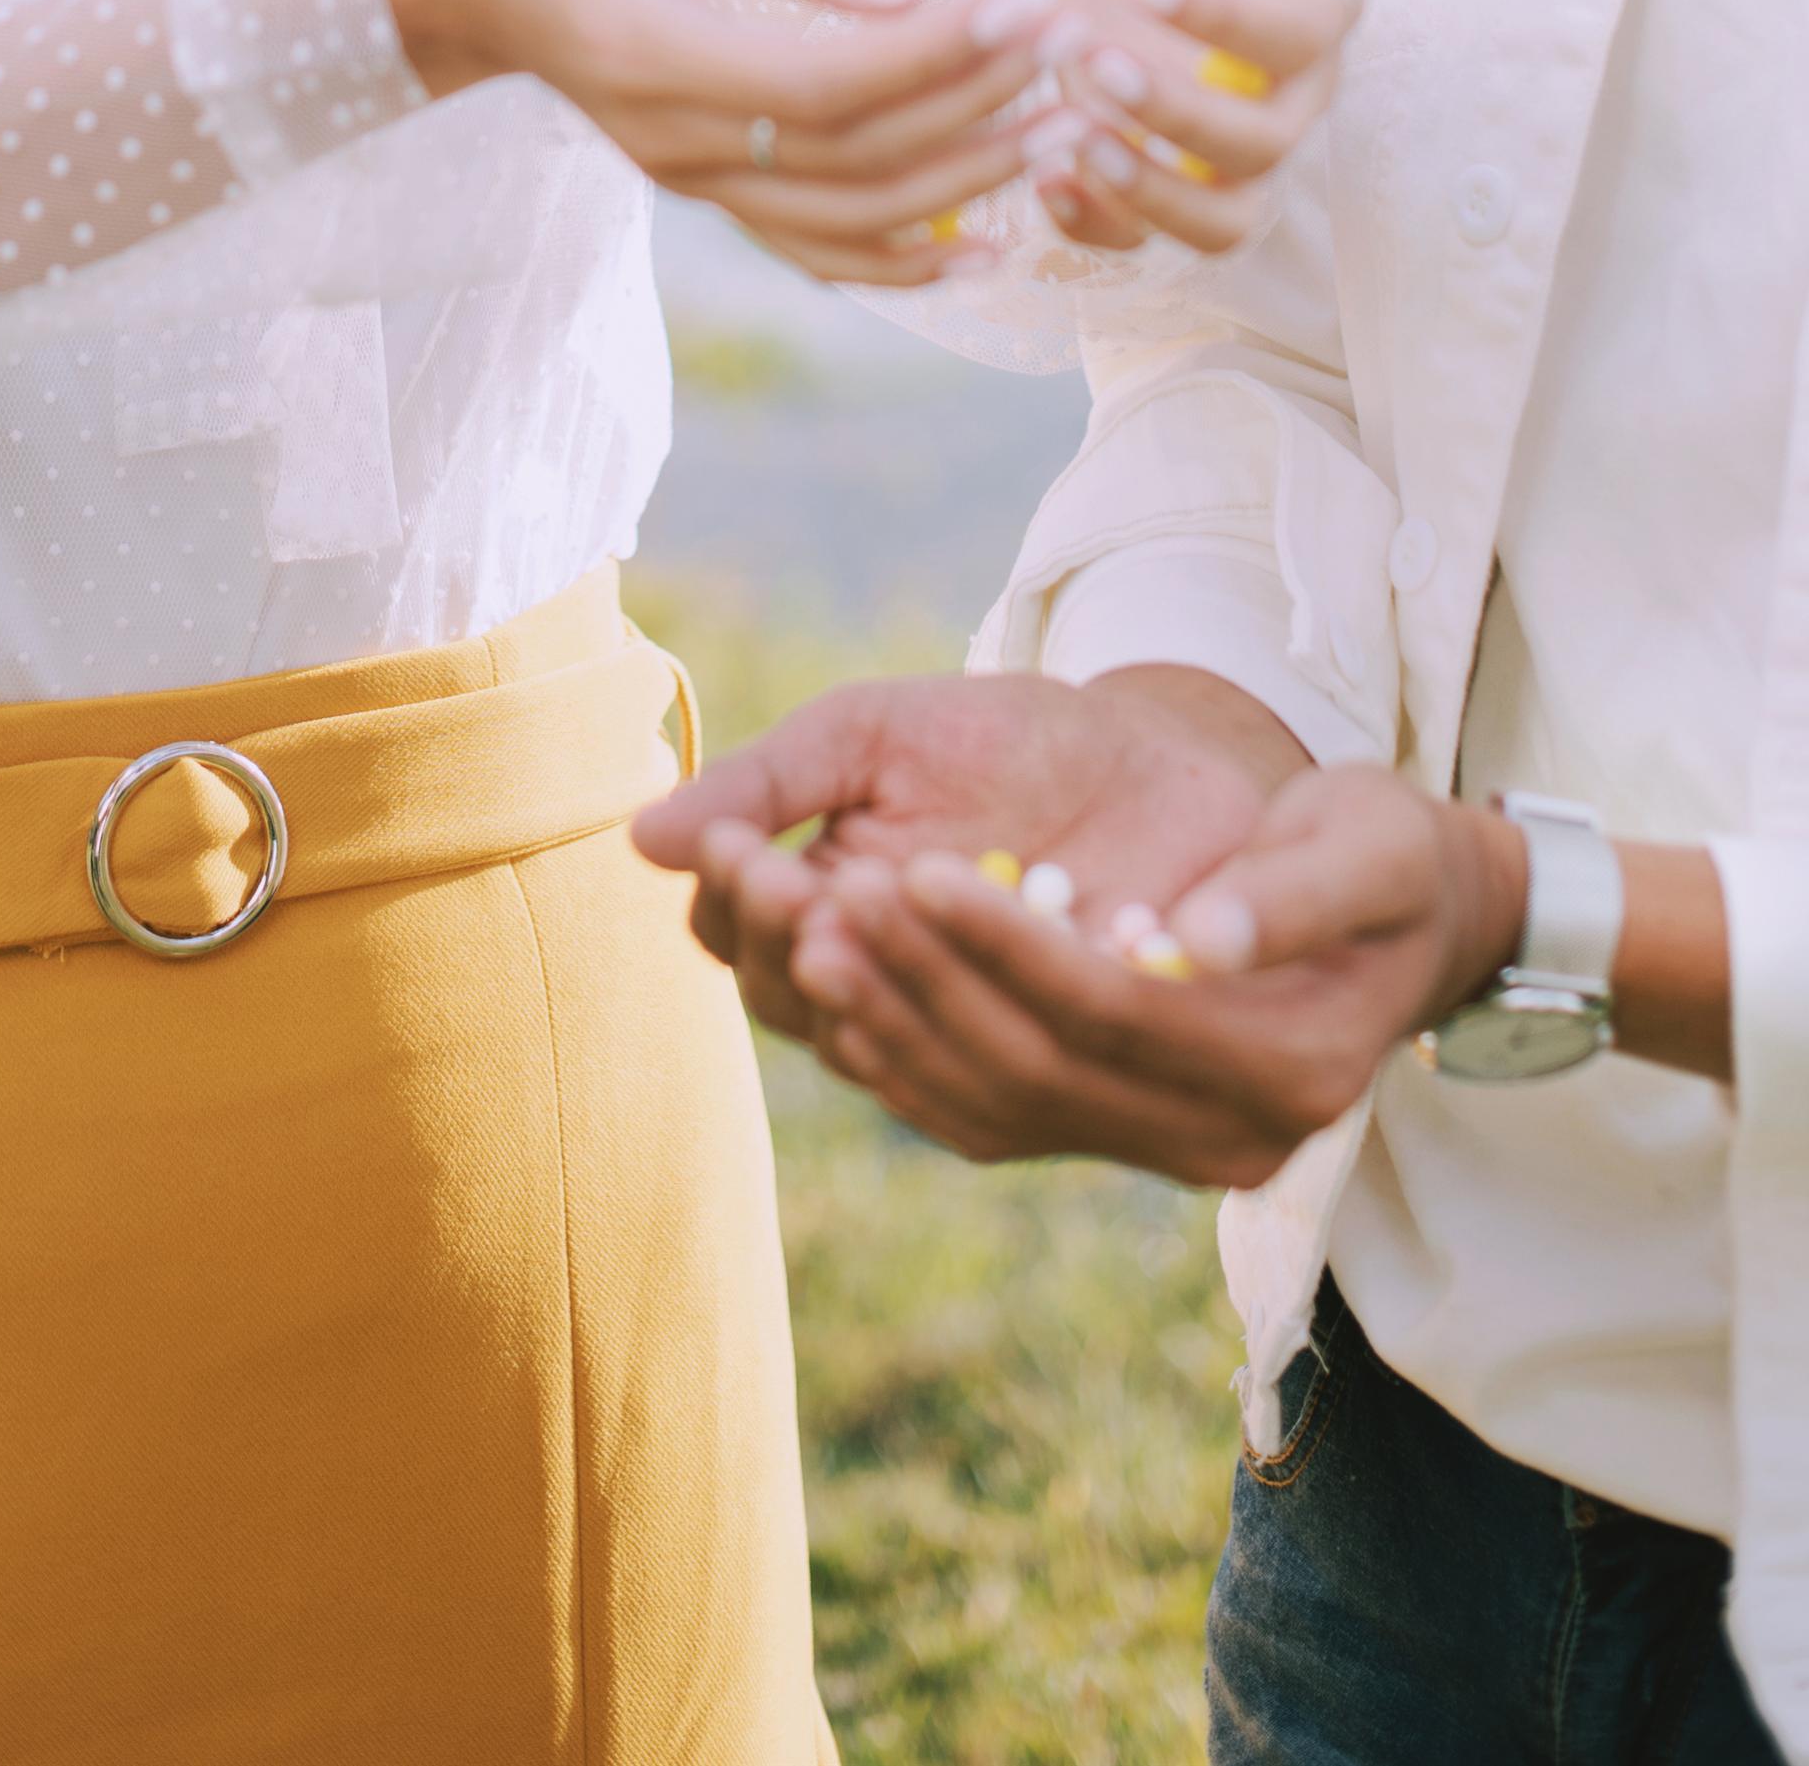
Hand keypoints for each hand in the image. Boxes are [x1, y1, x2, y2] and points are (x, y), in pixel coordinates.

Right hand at [366, 0, 1054, 284]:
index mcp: (652, 56)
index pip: (822, 83)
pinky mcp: (703, 187)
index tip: (1026, 7)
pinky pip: (813, 248)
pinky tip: (989, 246)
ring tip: (1066, 144)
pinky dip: (903, 260)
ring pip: (843, 222)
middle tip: (1079, 64)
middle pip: (851, 161)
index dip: (934, 59)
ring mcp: (686, 178)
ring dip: (963, 190)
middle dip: (977, 115)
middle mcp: (671, 142)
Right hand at [634, 662, 1307, 1036]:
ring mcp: (961, 1034)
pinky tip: (991, 945)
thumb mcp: (878, 733)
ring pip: (882, 1048)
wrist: (1165, 763)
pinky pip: (1003, 1074)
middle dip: (792, 943)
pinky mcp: (1056, 1061)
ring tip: (873, 905)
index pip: (734, 934)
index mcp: (817, 909)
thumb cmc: (1008, 739)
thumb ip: (772, 782)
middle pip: (795, 1002)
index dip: (735, 899)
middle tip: (806, 885)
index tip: (745, 847)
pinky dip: (986, 1006)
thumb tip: (643, 836)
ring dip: (873, 981)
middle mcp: (876, 991)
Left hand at [755, 759, 1527, 1185]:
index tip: (911, 866)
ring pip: (1001, 1105)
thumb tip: (1198, 933)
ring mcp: (1173, 1154)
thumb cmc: (1390, 860)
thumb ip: (1291, 890)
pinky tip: (840, 986)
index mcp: (1292, 1065)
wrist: (1410, 933)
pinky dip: (910, 1056)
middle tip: (823, 896)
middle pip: (1042, 1067)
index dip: (1006, 943)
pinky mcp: (1123, 1140)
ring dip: (893, 1022)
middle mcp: (1229, 1138)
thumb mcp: (1372, 845)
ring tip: (806, 932)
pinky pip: (996, 1118)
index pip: (1115, 1010)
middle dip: (924, 979)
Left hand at [1027, 0, 1360, 259]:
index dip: (1223, 18)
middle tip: (1095, 59)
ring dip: (1150, 193)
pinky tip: (1042, 173)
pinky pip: (1148, 236)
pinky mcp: (1166, 172)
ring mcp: (1233, 143)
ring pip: (1224, 217)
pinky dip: (1097, 223)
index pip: (1297, 33)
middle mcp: (1295, 90)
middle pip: (1265, 144)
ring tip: (1072, 139)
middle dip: (1177, 113)